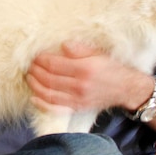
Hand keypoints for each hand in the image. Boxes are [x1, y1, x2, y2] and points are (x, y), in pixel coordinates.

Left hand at [26, 41, 148, 112]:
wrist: (126, 89)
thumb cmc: (111, 68)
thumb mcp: (98, 53)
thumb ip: (80, 49)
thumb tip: (63, 45)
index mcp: (84, 69)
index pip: (54, 65)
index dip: (41, 60)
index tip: (35, 56)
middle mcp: (79, 86)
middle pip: (49, 79)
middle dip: (35, 71)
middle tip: (29, 65)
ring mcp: (78, 99)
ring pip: (49, 94)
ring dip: (35, 86)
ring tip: (29, 77)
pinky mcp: (78, 108)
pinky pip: (56, 108)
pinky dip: (43, 104)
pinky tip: (34, 97)